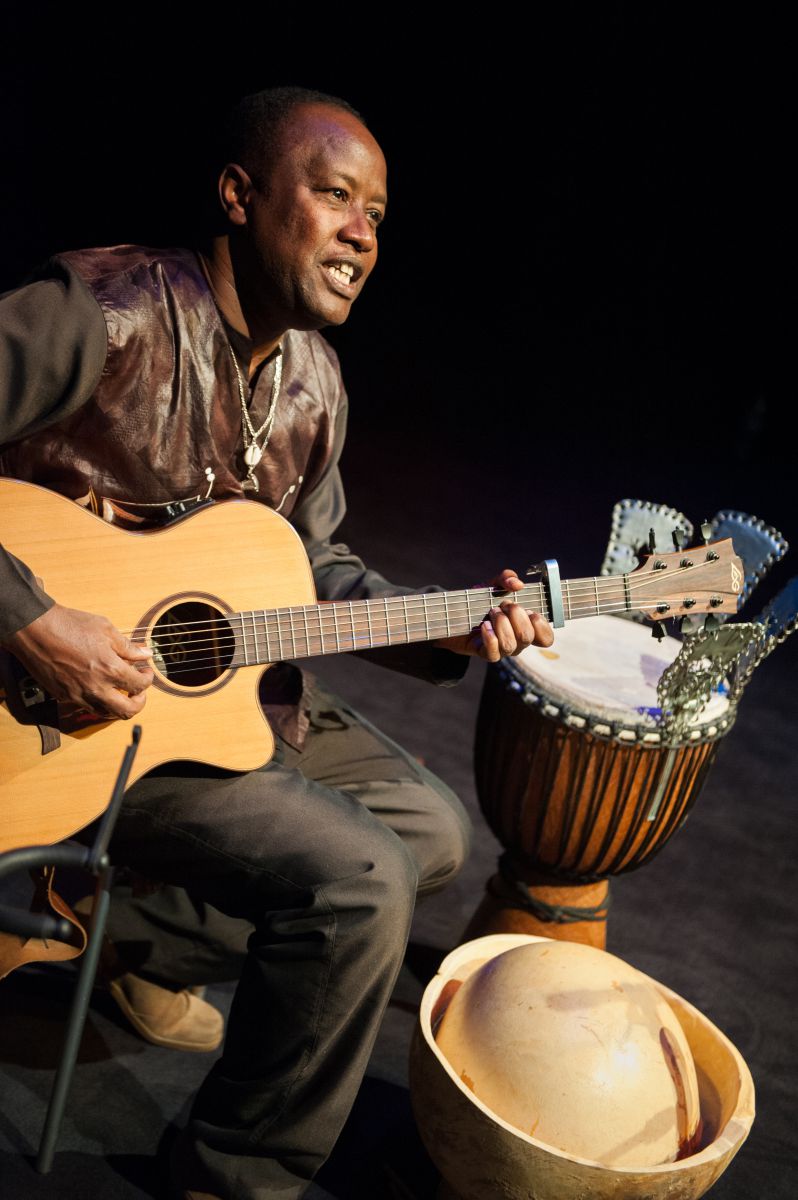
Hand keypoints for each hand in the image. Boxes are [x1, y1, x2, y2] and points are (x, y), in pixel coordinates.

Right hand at [5, 603, 153, 718]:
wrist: (35, 629)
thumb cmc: (70, 625)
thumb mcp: (106, 629)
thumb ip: (128, 647)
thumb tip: (145, 655)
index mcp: (110, 669)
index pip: (140, 685)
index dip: (148, 678)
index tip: (145, 671)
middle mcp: (96, 688)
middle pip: (127, 711)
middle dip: (139, 702)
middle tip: (139, 691)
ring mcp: (78, 695)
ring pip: (106, 713)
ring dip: (118, 705)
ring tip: (119, 690)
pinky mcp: (64, 696)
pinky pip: (86, 706)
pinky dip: (98, 701)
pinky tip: (98, 686)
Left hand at [436, 569, 553, 661]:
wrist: (454, 614)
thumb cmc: (480, 601)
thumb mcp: (493, 584)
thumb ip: (507, 578)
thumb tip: (518, 584)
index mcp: (526, 627)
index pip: (546, 638)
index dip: (541, 626)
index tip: (530, 610)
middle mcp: (517, 641)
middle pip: (527, 637)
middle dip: (516, 616)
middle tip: (503, 604)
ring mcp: (502, 649)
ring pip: (510, 645)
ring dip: (501, 624)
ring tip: (491, 612)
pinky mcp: (486, 653)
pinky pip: (494, 653)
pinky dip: (490, 636)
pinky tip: (484, 625)